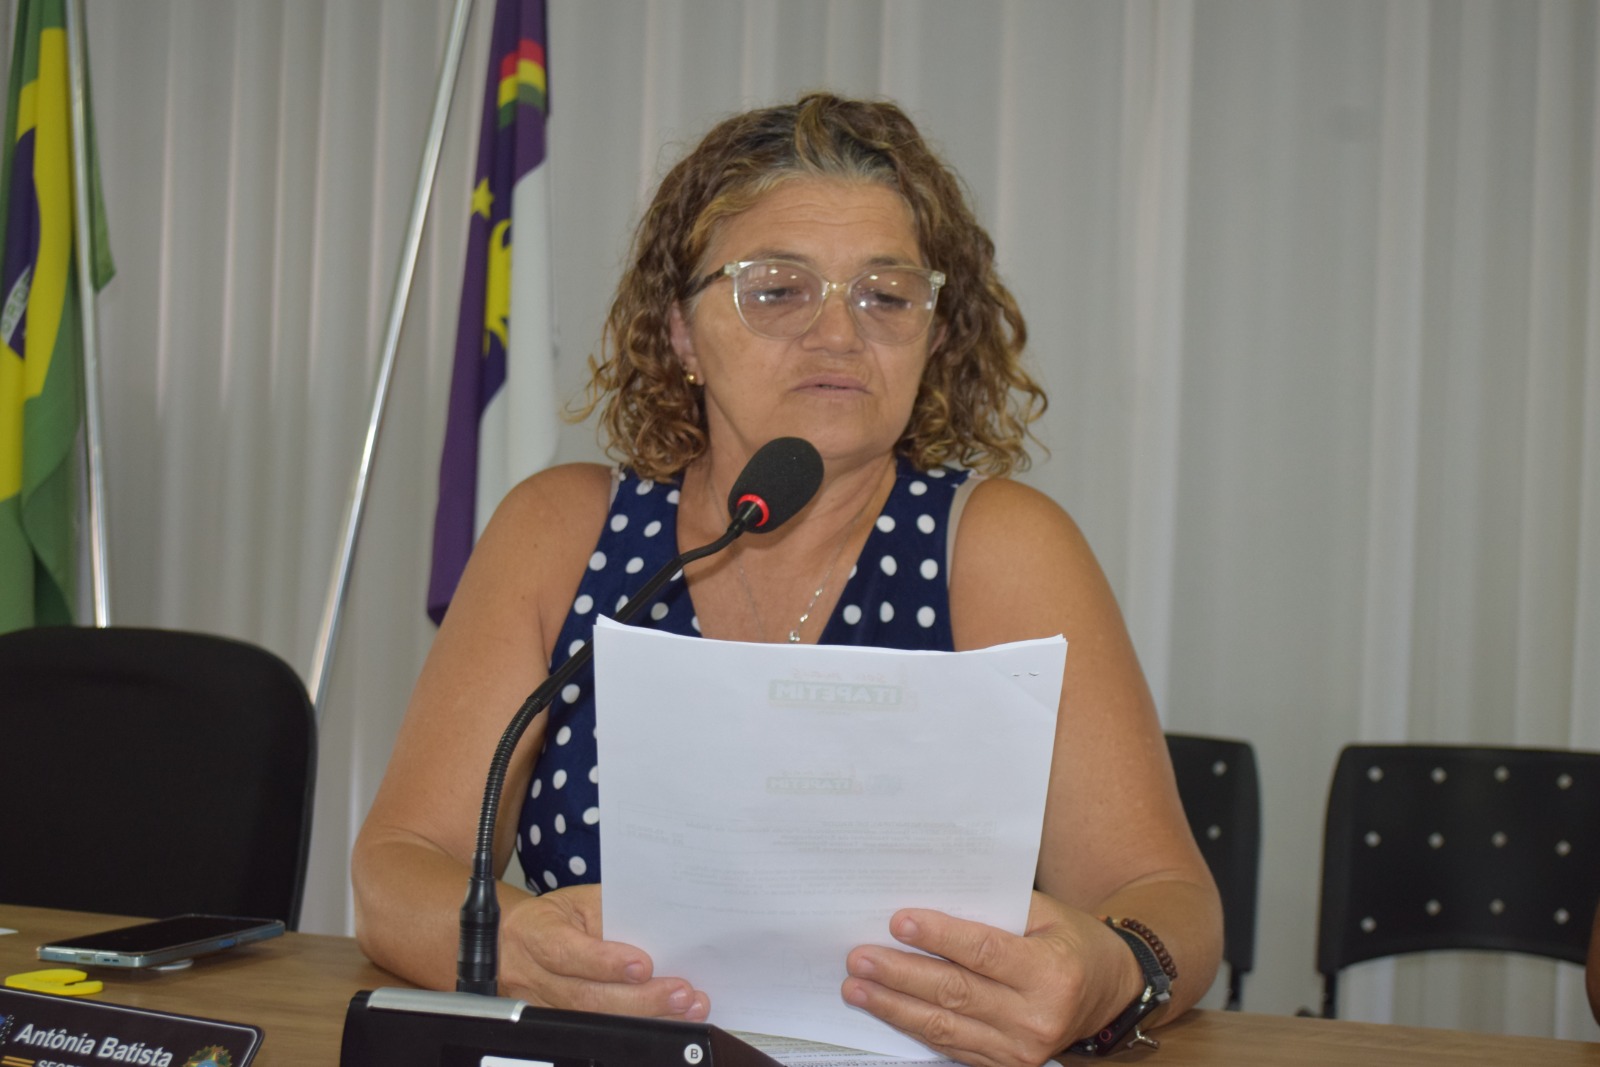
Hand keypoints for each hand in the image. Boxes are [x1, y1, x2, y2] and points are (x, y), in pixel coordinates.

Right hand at [498, 883, 710, 1020]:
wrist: (514, 939)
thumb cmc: (557, 915)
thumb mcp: (580, 900)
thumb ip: (612, 912)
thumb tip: (659, 926)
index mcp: (535, 933)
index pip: (567, 952)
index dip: (604, 962)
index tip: (644, 965)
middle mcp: (532, 975)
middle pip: (585, 998)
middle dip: (639, 999)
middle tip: (681, 994)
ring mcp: (540, 1007)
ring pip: (593, 1021)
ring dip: (645, 1018)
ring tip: (685, 1010)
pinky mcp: (555, 1026)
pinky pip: (596, 1032)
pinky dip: (635, 1028)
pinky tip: (667, 1021)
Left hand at [841, 893, 1140, 1066]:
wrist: (1109, 994)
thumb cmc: (1073, 942)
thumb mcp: (1047, 914)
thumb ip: (994, 909)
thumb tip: (930, 899)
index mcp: (1051, 972)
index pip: (984, 953)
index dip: (939, 938)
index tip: (897, 922)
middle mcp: (1037, 1017)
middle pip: (956, 993)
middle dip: (900, 975)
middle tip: (859, 958)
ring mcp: (1021, 1050)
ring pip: (946, 1026)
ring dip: (895, 1006)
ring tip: (857, 988)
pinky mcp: (1007, 1066)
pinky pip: (952, 1046)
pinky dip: (915, 1027)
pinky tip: (887, 1010)